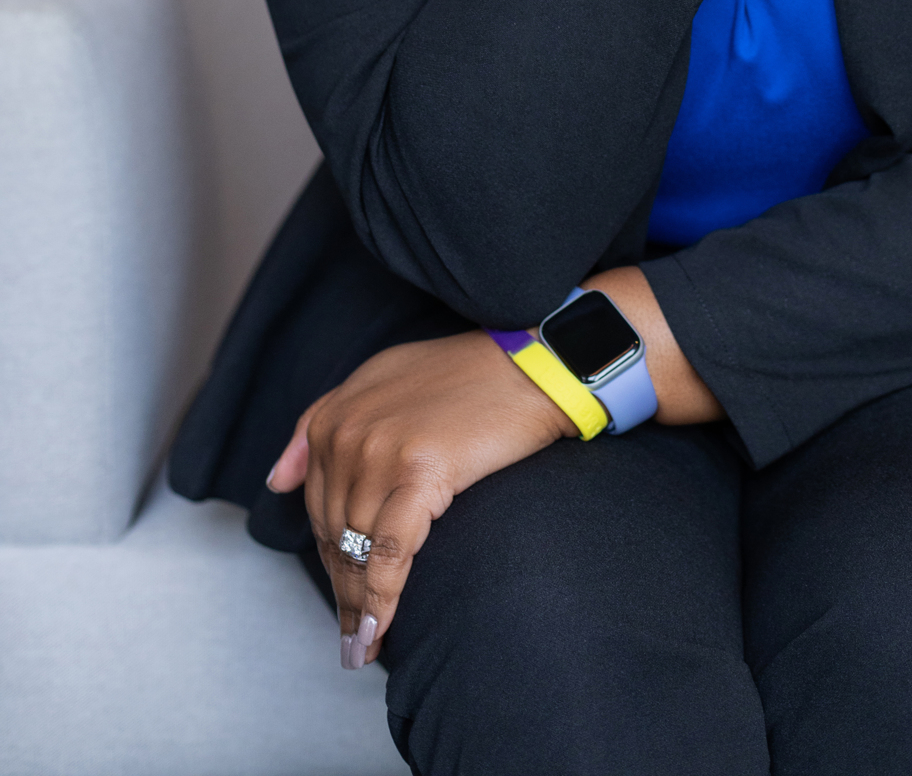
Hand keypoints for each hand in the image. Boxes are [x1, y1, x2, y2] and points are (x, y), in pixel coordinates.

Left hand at [266, 330, 568, 668]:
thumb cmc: (465, 374)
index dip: (328, 559)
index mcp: (333, 416)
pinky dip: (380, 601)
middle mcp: (348, 434)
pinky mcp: (420, 473)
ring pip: (357, 551)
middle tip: (350, 639)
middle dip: (341, 591)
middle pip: (333, 535)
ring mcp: (381, 453)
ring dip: (357, 607)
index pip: (318, 507)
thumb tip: (277, 482)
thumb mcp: (380, 380)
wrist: (532, 365)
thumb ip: (320, 424)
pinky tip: (375, 633)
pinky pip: (390, 555)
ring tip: (362, 647)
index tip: (339, 598)